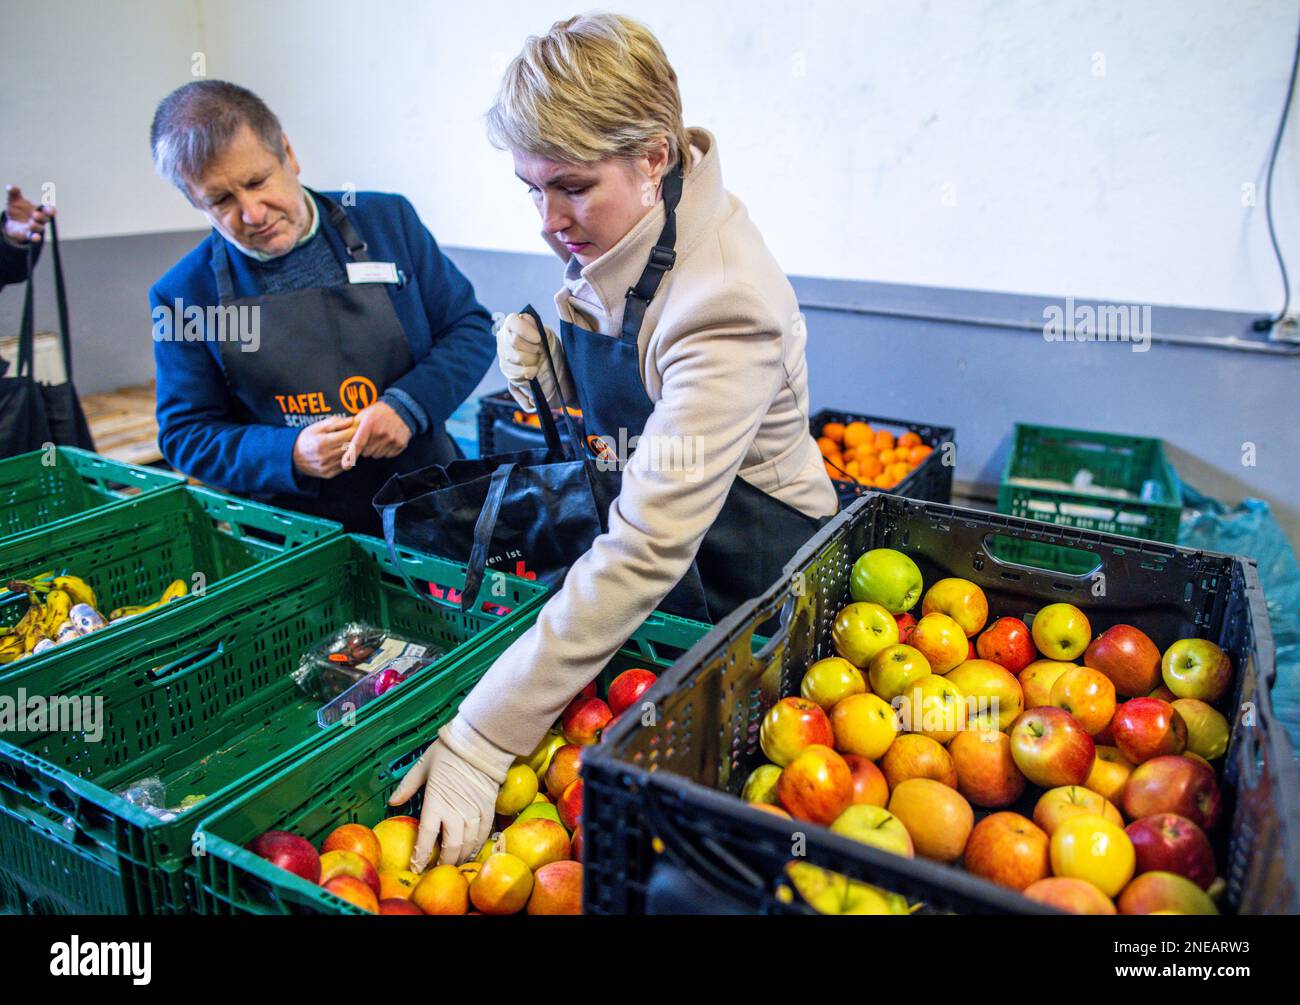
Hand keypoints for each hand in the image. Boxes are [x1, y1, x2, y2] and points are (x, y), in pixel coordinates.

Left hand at [4, 186, 54, 244]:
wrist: (11, 221)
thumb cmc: (16, 208)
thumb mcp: (13, 199)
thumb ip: (13, 193)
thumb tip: (11, 187)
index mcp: (39, 210)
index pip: (48, 210)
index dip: (50, 211)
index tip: (50, 211)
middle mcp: (39, 220)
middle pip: (45, 219)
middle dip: (42, 217)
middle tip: (35, 215)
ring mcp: (35, 228)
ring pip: (39, 228)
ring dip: (36, 226)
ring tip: (31, 224)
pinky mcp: (29, 235)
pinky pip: (34, 238)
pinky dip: (36, 238)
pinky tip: (36, 238)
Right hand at [292, 415, 355, 478]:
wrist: (293, 457)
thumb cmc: (307, 438)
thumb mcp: (317, 427)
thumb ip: (335, 422)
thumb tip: (351, 420)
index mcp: (322, 442)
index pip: (349, 435)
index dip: (355, 428)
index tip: (356, 425)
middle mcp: (325, 457)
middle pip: (351, 446)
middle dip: (356, 438)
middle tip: (356, 433)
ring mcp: (327, 467)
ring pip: (350, 457)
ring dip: (352, 449)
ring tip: (350, 442)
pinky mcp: (328, 474)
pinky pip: (345, 466)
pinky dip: (347, 458)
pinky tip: (344, 452)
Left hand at [340, 400, 410, 469]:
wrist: (404, 410)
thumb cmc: (381, 411)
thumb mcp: (365, 413)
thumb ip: (353, 425)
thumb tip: (340, 436)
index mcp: (370, 424)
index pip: (358, 444)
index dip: (351, 455)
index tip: (345, 465)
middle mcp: (381, 433)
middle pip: (366, 452)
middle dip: (366, 447)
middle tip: (370, 437)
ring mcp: (392, 440)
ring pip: (376, 455)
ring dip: (375, 449)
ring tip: (380, 437)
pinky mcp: (400, 445)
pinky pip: (387, 455)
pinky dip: (385, 450)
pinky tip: (388, 440)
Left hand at [388, 718, 512, 868]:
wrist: (481, 742)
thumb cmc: (449, 752)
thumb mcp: (423, 766)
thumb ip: (408, 786)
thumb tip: (393, 802)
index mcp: (436, 803)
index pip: (426, 838)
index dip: (420, 857)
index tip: (416, 868)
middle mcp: (455, 813)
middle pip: (449, 848)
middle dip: (441, 864)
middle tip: (435, 871)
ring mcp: (474, 813)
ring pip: (467, 846)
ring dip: (459, 859)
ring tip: (452, 866)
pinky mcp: (488, 810)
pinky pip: (482, 835)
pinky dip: (476, 847)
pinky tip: (471, 852)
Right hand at [496, 312, 559, 410]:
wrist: (544, 362)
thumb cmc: (544, 343)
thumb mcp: (545, 333)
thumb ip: (537, 326)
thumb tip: (526, 319)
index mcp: (512, 323)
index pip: (512, 322)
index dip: (525, 330)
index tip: (538, 338)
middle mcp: (503, 336)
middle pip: (515, 341)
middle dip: (532, 347)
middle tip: (539, 349)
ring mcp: (502, 352)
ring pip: (517, 357)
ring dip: (532, 360)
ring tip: (537, 358)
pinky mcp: (505, 367)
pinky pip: (517, 371)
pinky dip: (530, 371)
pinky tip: (534, 369)